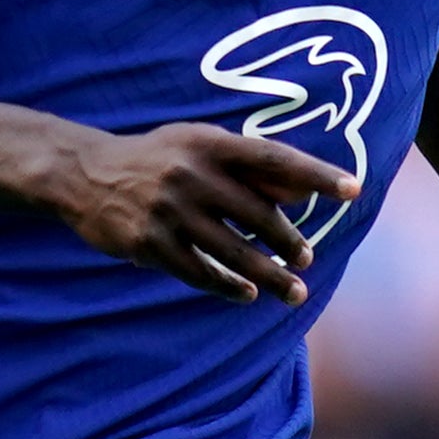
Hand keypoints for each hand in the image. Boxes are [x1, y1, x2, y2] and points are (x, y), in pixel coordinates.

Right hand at [58, 123, 360, 301]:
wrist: (84, 174)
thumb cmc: (155, 157)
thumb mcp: (198, 145)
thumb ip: (247, 165)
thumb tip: (301, 188)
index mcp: (210, 144)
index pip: (275, 158)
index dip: (316, 175)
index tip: (354, 188)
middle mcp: (191, 175)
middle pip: (257, 214)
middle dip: (288, 241)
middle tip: (307, 258)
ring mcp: (168, 211)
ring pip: (232, 251)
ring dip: (268, 275)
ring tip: (293, 291)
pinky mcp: (148, 243)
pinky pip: (197, 271)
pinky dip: (226, 286)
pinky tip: (247, 294)